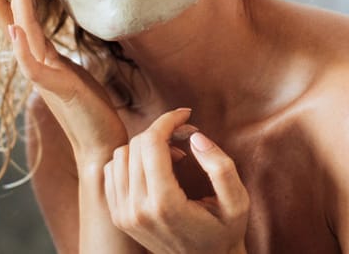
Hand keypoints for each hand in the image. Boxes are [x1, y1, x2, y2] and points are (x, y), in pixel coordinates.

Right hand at [0, 0, 126, 164]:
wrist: (100, 145)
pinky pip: (33, 66)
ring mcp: (42, 73)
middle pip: (14, 7)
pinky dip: (23, 48)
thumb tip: (44, 38)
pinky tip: (17, 30)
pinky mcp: (56, 89)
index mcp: (39, 51)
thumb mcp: (73, 71)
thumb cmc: (89, 109)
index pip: (18, 8)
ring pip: (24, 25)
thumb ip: (54, 54)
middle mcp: (34, 58)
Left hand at [105, 108, 249, 253]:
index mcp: (165, 204)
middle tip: (185, 135)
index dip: (168, 120)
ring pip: (120, 155)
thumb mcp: (237, 202)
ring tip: (172, 155)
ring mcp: (123, 215)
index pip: (151, 143)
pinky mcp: (118, 216)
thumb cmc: (223, 232)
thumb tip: (194, 136)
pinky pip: (111, 172)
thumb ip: (220, 166)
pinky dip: (130, 160)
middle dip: (161, 130)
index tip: (186, 115)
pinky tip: (154, 168)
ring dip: (145, 146)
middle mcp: (137, 210)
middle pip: (135, 145)